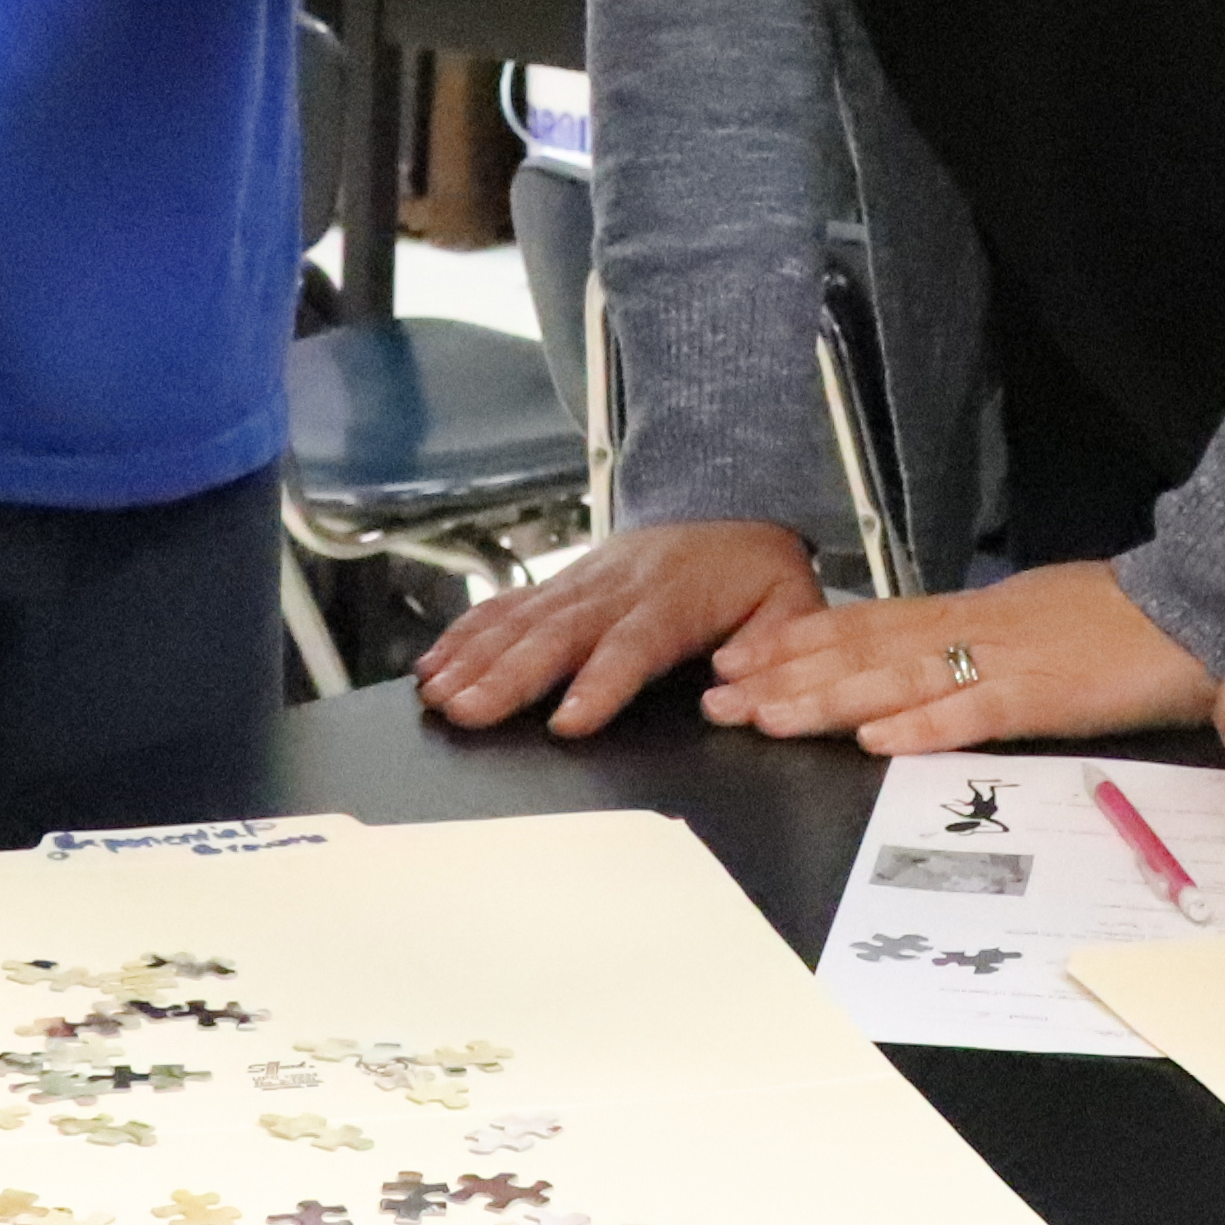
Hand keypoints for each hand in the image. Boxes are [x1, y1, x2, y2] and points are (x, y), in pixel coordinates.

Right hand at [414, 521, 824, 737]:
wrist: (732, 503)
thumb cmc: (757, 570)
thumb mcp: (790, 604)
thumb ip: (773, 649)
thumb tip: (734, 693)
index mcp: (674, 601)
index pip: (632, 644)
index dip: (599, 683)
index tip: (567, 721)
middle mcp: (618, 588)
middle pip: (558, 634)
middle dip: (508, 676)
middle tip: (467, 712)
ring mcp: (583, 581)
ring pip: (522, 620)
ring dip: (474, 658)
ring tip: (436, 695)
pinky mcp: (563, 580)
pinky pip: (509, 606)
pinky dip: (467, 633)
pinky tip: (435, 662)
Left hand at [705, 561, 1217, 750]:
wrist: (1198, 606)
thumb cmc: (1120, 620)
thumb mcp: (1031, 619)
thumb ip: (975, 639)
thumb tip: (922, 661)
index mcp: (969, 613)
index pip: (864, 625)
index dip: (793, 642)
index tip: (734, 657)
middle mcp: (972, 629)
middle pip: (860, 651)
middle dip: (781, 676)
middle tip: (715, 696)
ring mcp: (1005, 661)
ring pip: (898, 680)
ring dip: (825, 700)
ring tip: (764, 716)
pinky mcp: (1045, 695)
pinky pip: (975, 713)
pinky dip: (923, 726)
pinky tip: (876, 740)